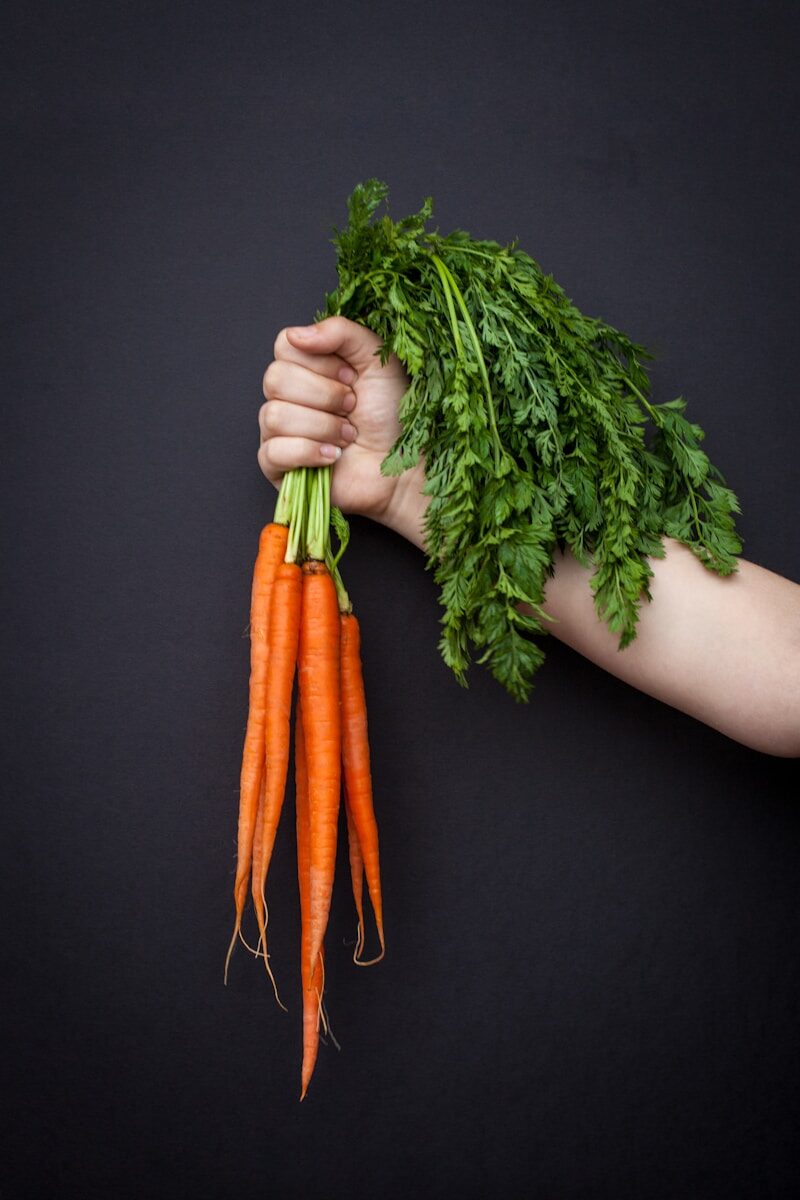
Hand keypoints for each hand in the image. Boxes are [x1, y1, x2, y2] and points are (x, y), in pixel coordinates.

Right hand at [259, 316, 427, 545]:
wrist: (402, 466)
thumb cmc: (392, 415)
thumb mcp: (377, 359)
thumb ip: (340, 331)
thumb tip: (296, 335)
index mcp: (305, 367)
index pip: (284, 346)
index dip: (320, 362)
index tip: (352, 378)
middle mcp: (286, 396)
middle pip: (275, 379)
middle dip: (324, 395)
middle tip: (352, 408)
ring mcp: (278, 432)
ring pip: (274, 415)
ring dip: (323, 426)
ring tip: (349, 435)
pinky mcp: (278, 467)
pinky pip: (272, 452)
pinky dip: (308, 452)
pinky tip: (333, 457)